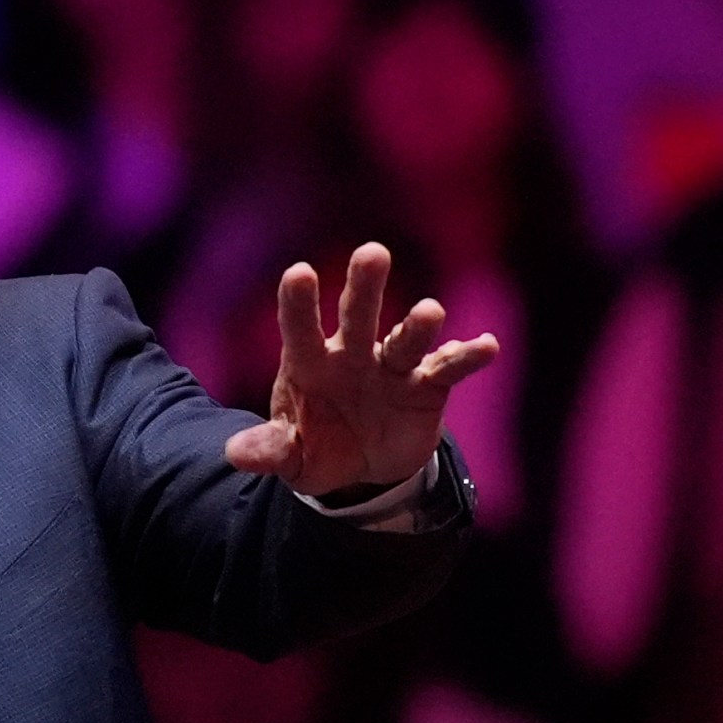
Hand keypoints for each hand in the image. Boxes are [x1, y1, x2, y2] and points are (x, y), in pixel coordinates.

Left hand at [223, 242, 500, 497]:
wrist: (363, 469)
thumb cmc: (318, 448)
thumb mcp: (291, 457)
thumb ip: (270, 450)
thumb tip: (236, 453)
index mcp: (310, 363)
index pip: (300, 328)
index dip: (299, 303)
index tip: (299, 273)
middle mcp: (352, 354)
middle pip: (358, 314)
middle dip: (365, 286)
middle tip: (372, 253)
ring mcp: (392, 366)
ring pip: (405, 338)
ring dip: (418, 326)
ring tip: (429, 312)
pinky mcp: (428, 385)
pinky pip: (448, 368)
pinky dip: (466, 356)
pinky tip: (487, 346)